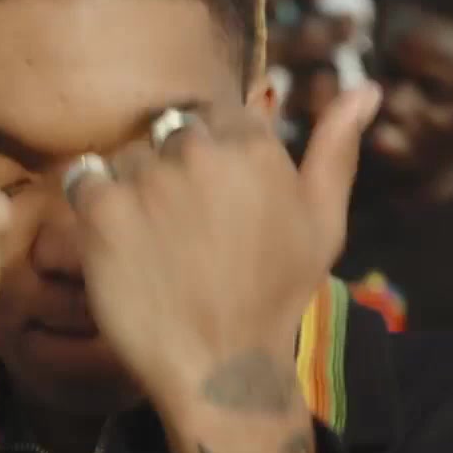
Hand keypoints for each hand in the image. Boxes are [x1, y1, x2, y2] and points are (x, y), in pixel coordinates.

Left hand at [68, 85, 380, 452]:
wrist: (221, 366)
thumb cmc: (277, 295)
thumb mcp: (323, 222)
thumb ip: (337, 148)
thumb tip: (368, 87)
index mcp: (254, 146)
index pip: (218, 114)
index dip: (213, 152)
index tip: (214, 196)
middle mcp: (200, 152)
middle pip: (169, 130)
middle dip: (172, 165)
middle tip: (180, 223)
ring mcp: (148, 180)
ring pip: (126, 153)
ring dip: (132, 184)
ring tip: (150, 237)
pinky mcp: (102, 211)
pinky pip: (84, 178)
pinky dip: (92, 201)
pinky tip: (115, 237)